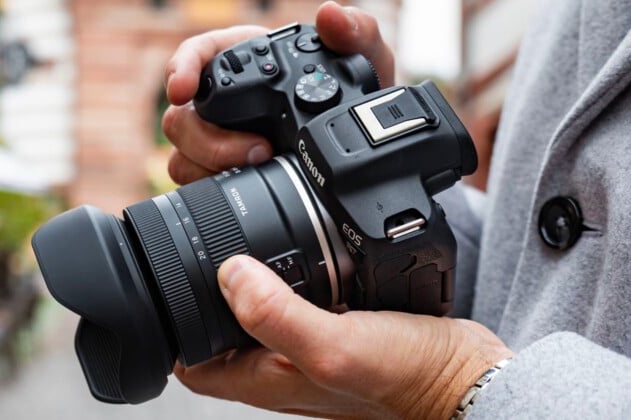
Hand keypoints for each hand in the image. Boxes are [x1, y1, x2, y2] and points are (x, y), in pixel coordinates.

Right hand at [162, 1, 395, 184]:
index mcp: (241, 60)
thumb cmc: (346, 86)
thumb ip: (353, 31)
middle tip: (259, 149)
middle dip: (209, 140)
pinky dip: (217, 187)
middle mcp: (221, 100)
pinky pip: (199, 181)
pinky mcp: (223, 170)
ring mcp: (217, 138)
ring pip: (184, 155)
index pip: (193, 56)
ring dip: (213, 166)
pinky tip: (249, 188)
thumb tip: (331, 15)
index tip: (181, 89)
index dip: (180, 70)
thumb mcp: (359, 56)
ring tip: (263, 167)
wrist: (354, 134)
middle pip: (181, 118)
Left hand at [175, 255, 514, 418]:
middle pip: (218, 326)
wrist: (462, 376)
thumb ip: (277, 314)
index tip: (168, 274)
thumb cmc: (404, 379)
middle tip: (205, 236)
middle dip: (203, 287)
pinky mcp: (335, 322)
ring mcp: (306, 341)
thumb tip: (228, 272)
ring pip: (256, 305)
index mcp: (262, 377)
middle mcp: (277, 361)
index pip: (189, 358)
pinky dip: (289, 268)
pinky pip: (296, 292)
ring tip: (242, 231)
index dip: (171, 321)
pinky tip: (300, 241)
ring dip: (245, 274)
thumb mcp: (334, 345)